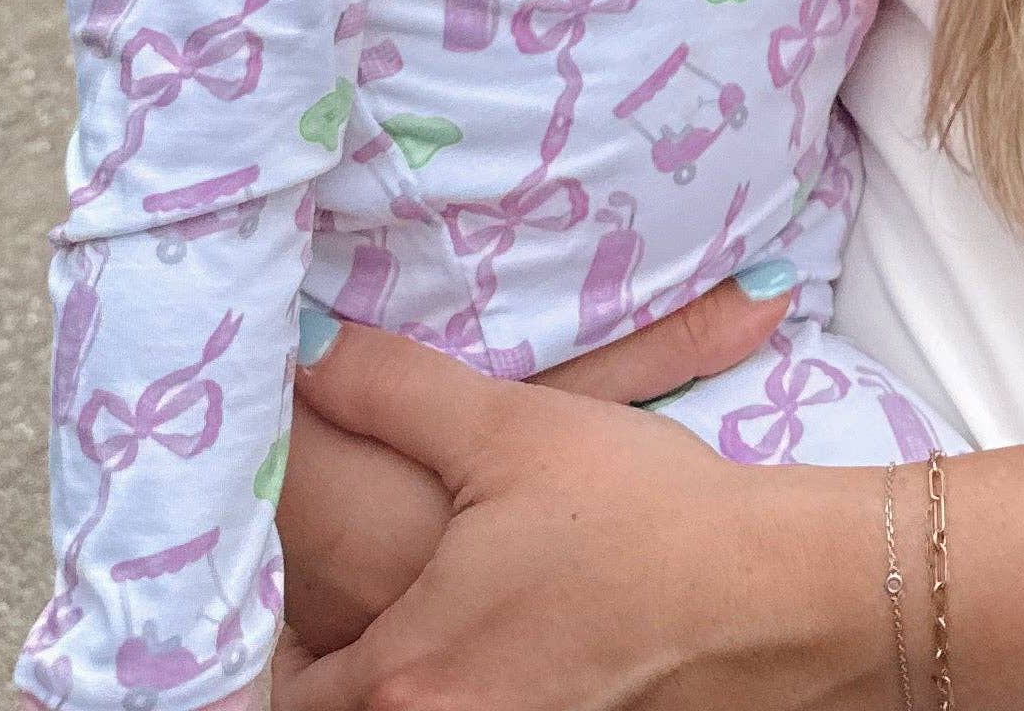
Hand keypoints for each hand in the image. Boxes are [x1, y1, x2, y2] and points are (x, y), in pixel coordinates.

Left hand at [273, 325, 876, 710]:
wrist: (767, 599)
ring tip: (407, 585)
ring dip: (375, 662)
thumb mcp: (512, 428)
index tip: (262, 561)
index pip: (264, 682)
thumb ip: (390, 387)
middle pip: (322, 702)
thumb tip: (306, 348)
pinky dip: (440, 683)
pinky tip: (481, 622)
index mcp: (398, 675)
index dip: (255, 619)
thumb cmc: (642, 518)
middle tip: (323, 567)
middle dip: (314, 647)